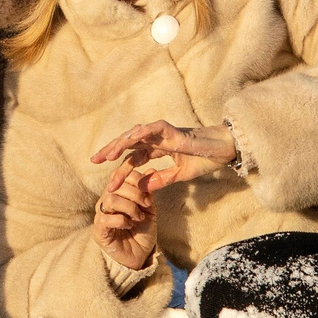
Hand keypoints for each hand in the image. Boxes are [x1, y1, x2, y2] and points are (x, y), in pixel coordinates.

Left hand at [91, 120, 239, 197]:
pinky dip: (140, 134)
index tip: (108, 183)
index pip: (133, 157)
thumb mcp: (179, 174)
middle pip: (128, 144)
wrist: (223, 150)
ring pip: (136, 135)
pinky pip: (152, 129)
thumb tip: (141, 188)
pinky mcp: (172, 130)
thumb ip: (161, 179)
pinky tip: (128, 141)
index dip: (120, 168)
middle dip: (111, 151)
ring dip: (120, 144)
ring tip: (107, 155)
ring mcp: (163, 133)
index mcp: (158, 148)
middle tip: (94, 161)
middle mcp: (157, 139)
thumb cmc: (205, 159)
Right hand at [93, 169, 157, 269]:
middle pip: (116, 185)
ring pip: (111, 200)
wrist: (140, 254)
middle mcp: (105, 200)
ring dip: (130, 207)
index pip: (119, 175)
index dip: (135, 179)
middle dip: (136, 194)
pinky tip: (130, 225)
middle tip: (146, 205)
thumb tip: (150, 170)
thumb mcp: (149, 208)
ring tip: (138, 217)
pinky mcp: (99, 230)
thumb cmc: (143, 230)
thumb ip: (147, 191)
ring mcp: (101, 214)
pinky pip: (107, 218)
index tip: (148, 194)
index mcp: (116, 193)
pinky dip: (123, 220)